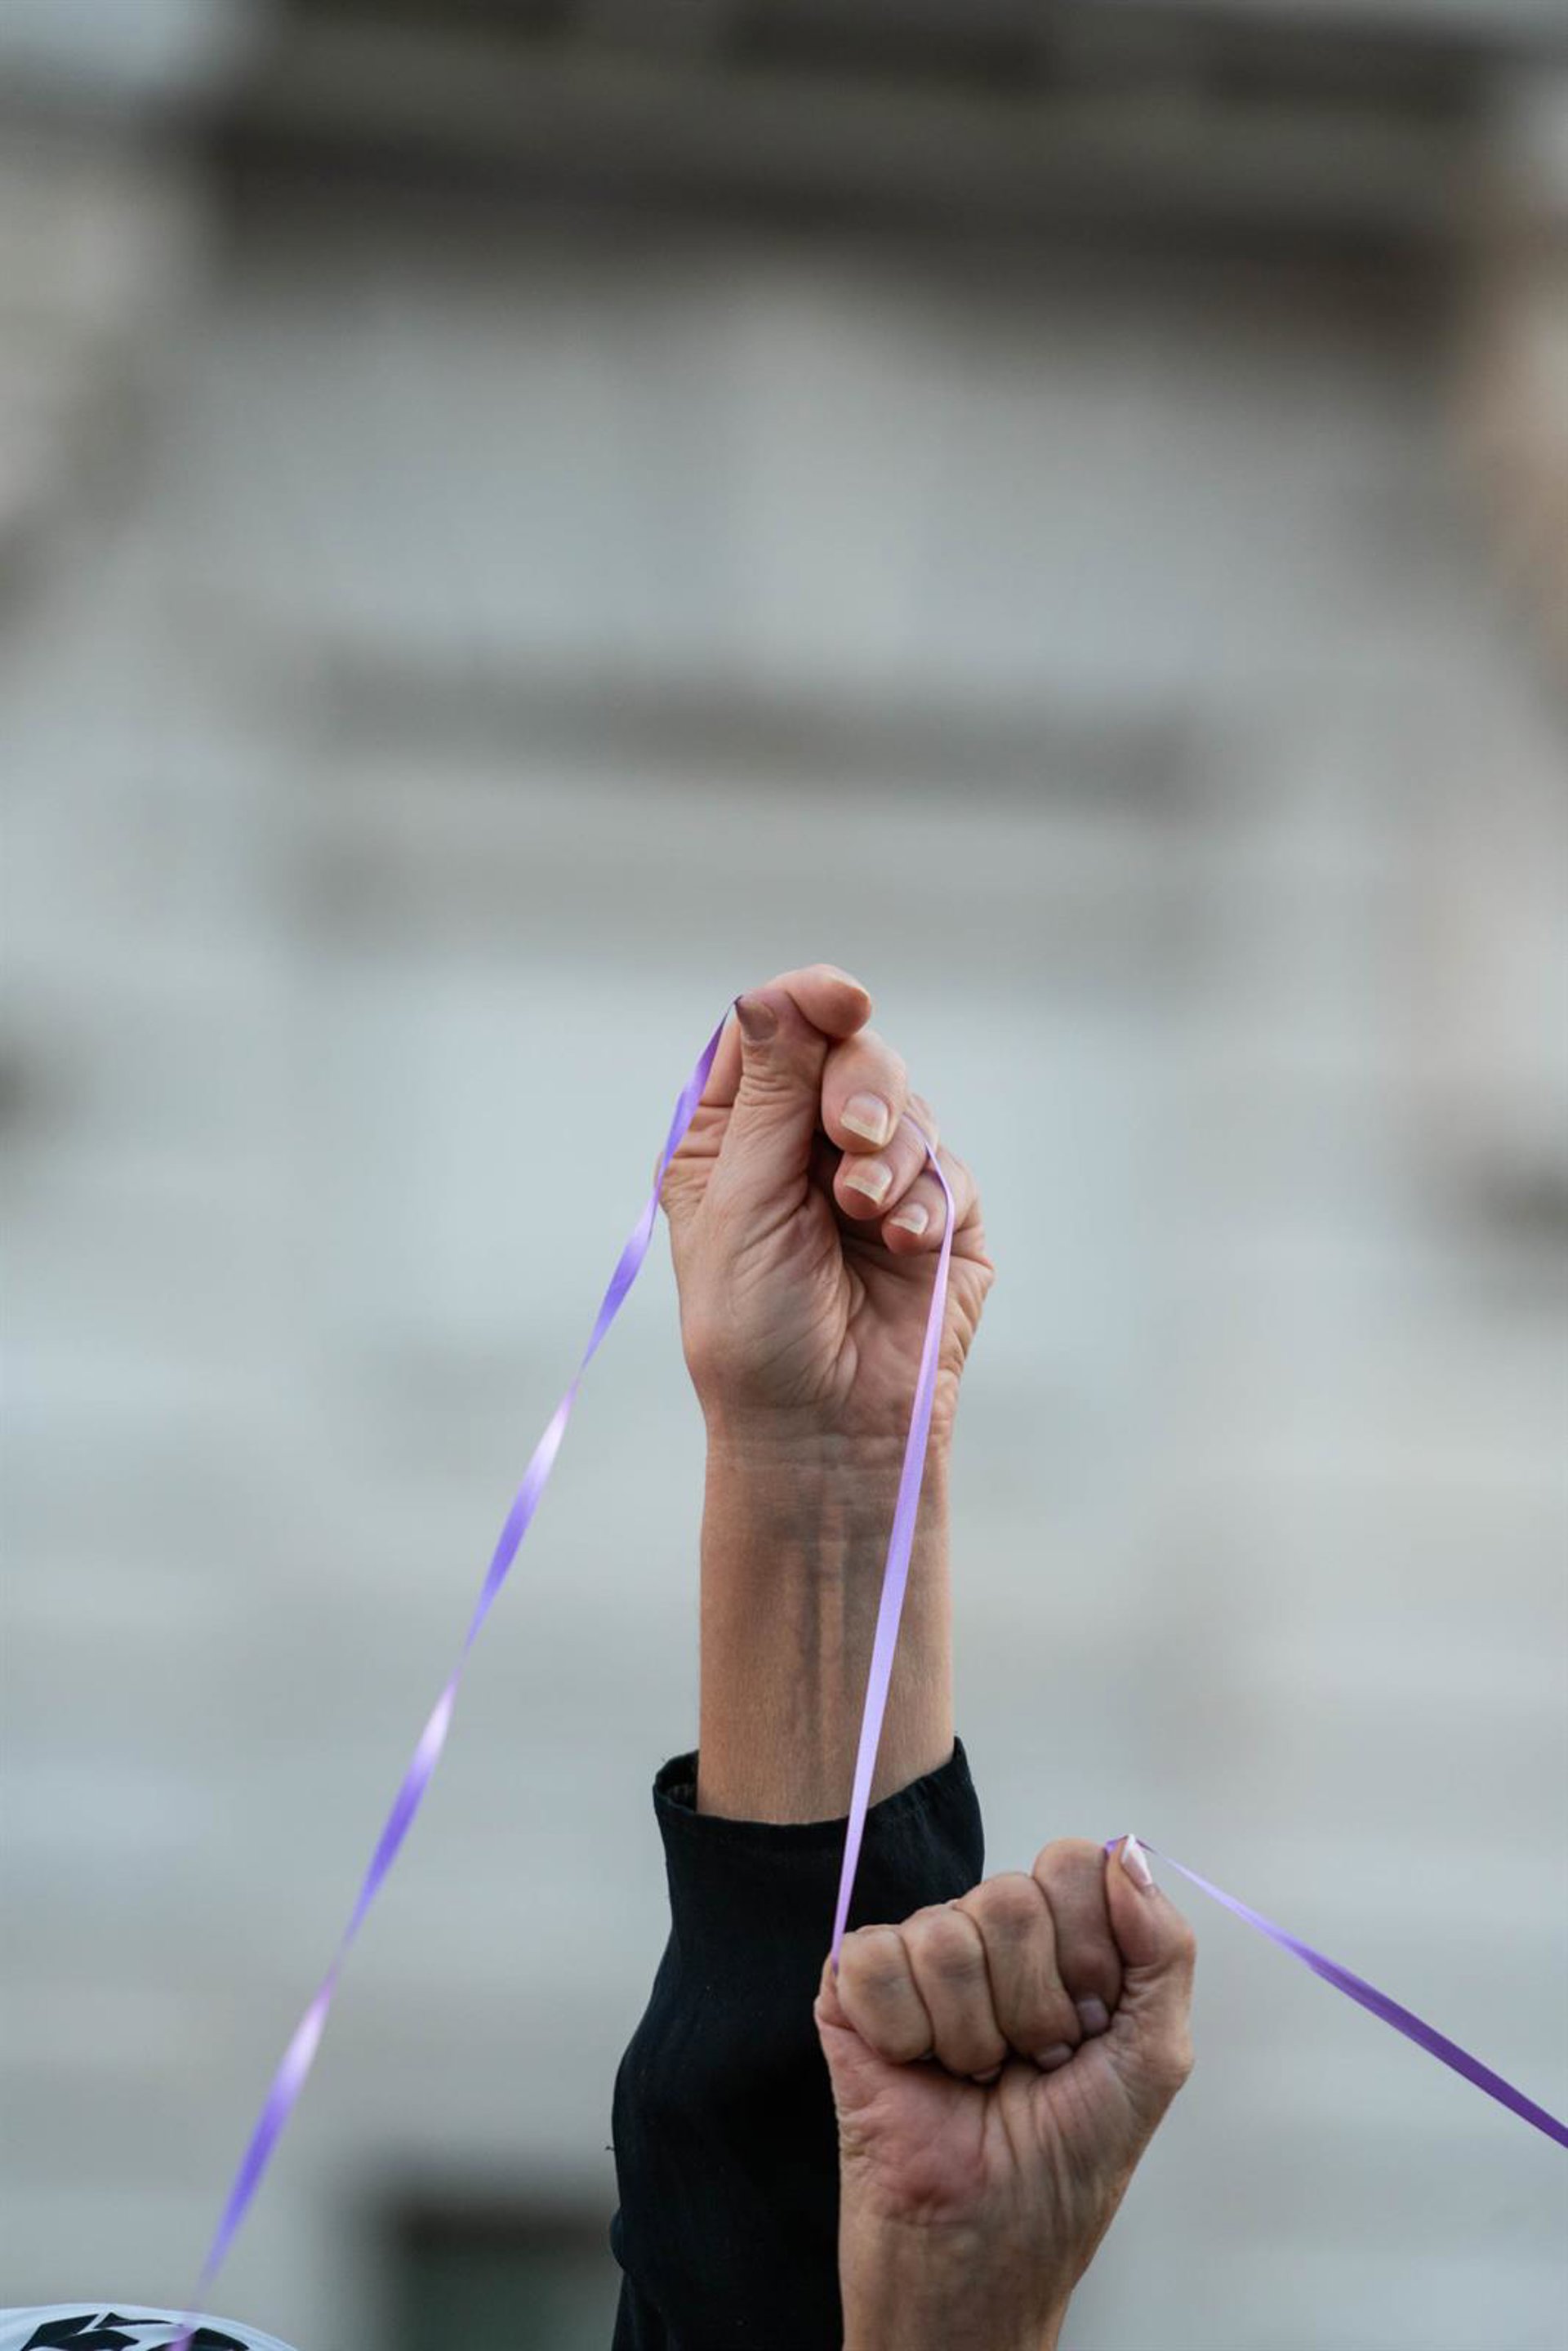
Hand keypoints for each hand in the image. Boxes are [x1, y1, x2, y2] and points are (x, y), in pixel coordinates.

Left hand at [661, 964, 992, 1456]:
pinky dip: (926, 1199)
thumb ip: (771, 1095)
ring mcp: (874, 1183)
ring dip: (891, 1154)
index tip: (844, 1000)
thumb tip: (777, 994)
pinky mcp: (939, 1222)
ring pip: (907, 1105)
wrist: (824, 1431)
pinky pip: (950, 1169)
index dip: (809, 1002)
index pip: (773, 1031)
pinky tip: (901, 1246)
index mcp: (735, 1137)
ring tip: (864, 1215)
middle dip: (861, 1084)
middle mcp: (803, 1149)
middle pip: (850, 1053)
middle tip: (851, 1139)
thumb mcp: (742, 1201)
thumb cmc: (756, 1331)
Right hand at [817, 1835, 1195, 2350]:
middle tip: (1028, 2064)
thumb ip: (1162, 1947)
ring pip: (945, 1933)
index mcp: (1058, 1940)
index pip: (1070, 1866)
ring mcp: (916, 1960)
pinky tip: (916, 2069)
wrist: (984, 2250)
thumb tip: (1123, 1851)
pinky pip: (875, 1958)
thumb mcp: (1153, 2058)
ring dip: (971, 2034)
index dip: (1087, 1951)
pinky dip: (904, 2031)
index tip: (1089, 2025)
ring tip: (973, 2077)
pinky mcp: (849, 1990)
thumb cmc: (1066, 2167)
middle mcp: (985, 1937)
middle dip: (1034, 2006)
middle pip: (1010, 1898)